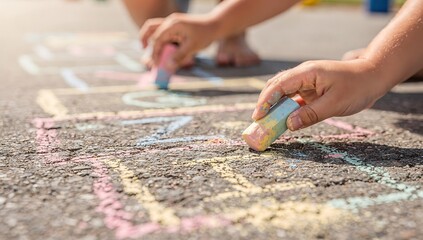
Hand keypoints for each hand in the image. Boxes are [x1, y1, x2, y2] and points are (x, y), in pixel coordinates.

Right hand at [139, 13, 217, 70]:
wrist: (215, 25)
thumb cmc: (205, 34)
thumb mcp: (192, 47)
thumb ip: (179, 56)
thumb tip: (168, 67)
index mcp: (173, 24)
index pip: (158, 39)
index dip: (155, 53)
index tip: (156, 64)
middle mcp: (170, 21)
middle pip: (151, 29)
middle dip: (147, 42)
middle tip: (147, 55)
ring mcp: (172, 23)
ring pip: (155, 29)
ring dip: (151, 39)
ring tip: (148, 50)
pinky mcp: (176, 27)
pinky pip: (163, 33)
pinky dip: (160, 41)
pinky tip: (162, 51)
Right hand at [252, 59, 386, 130]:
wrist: (374, 77)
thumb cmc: (357, 87)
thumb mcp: (335, 104)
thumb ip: (310, 115)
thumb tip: (288, 125)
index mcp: (307, 73)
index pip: (279, 85)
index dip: (266, 100)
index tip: (258, 116)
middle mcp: (303, 75)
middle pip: (276, 87)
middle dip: (264, 104)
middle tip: (258, 122)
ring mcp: (306, 82)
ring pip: (283, 94)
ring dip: (274, 108)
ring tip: (266, 124)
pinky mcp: (310, 90)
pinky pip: (293, 99)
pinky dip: (285, 110)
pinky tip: (281, 121)